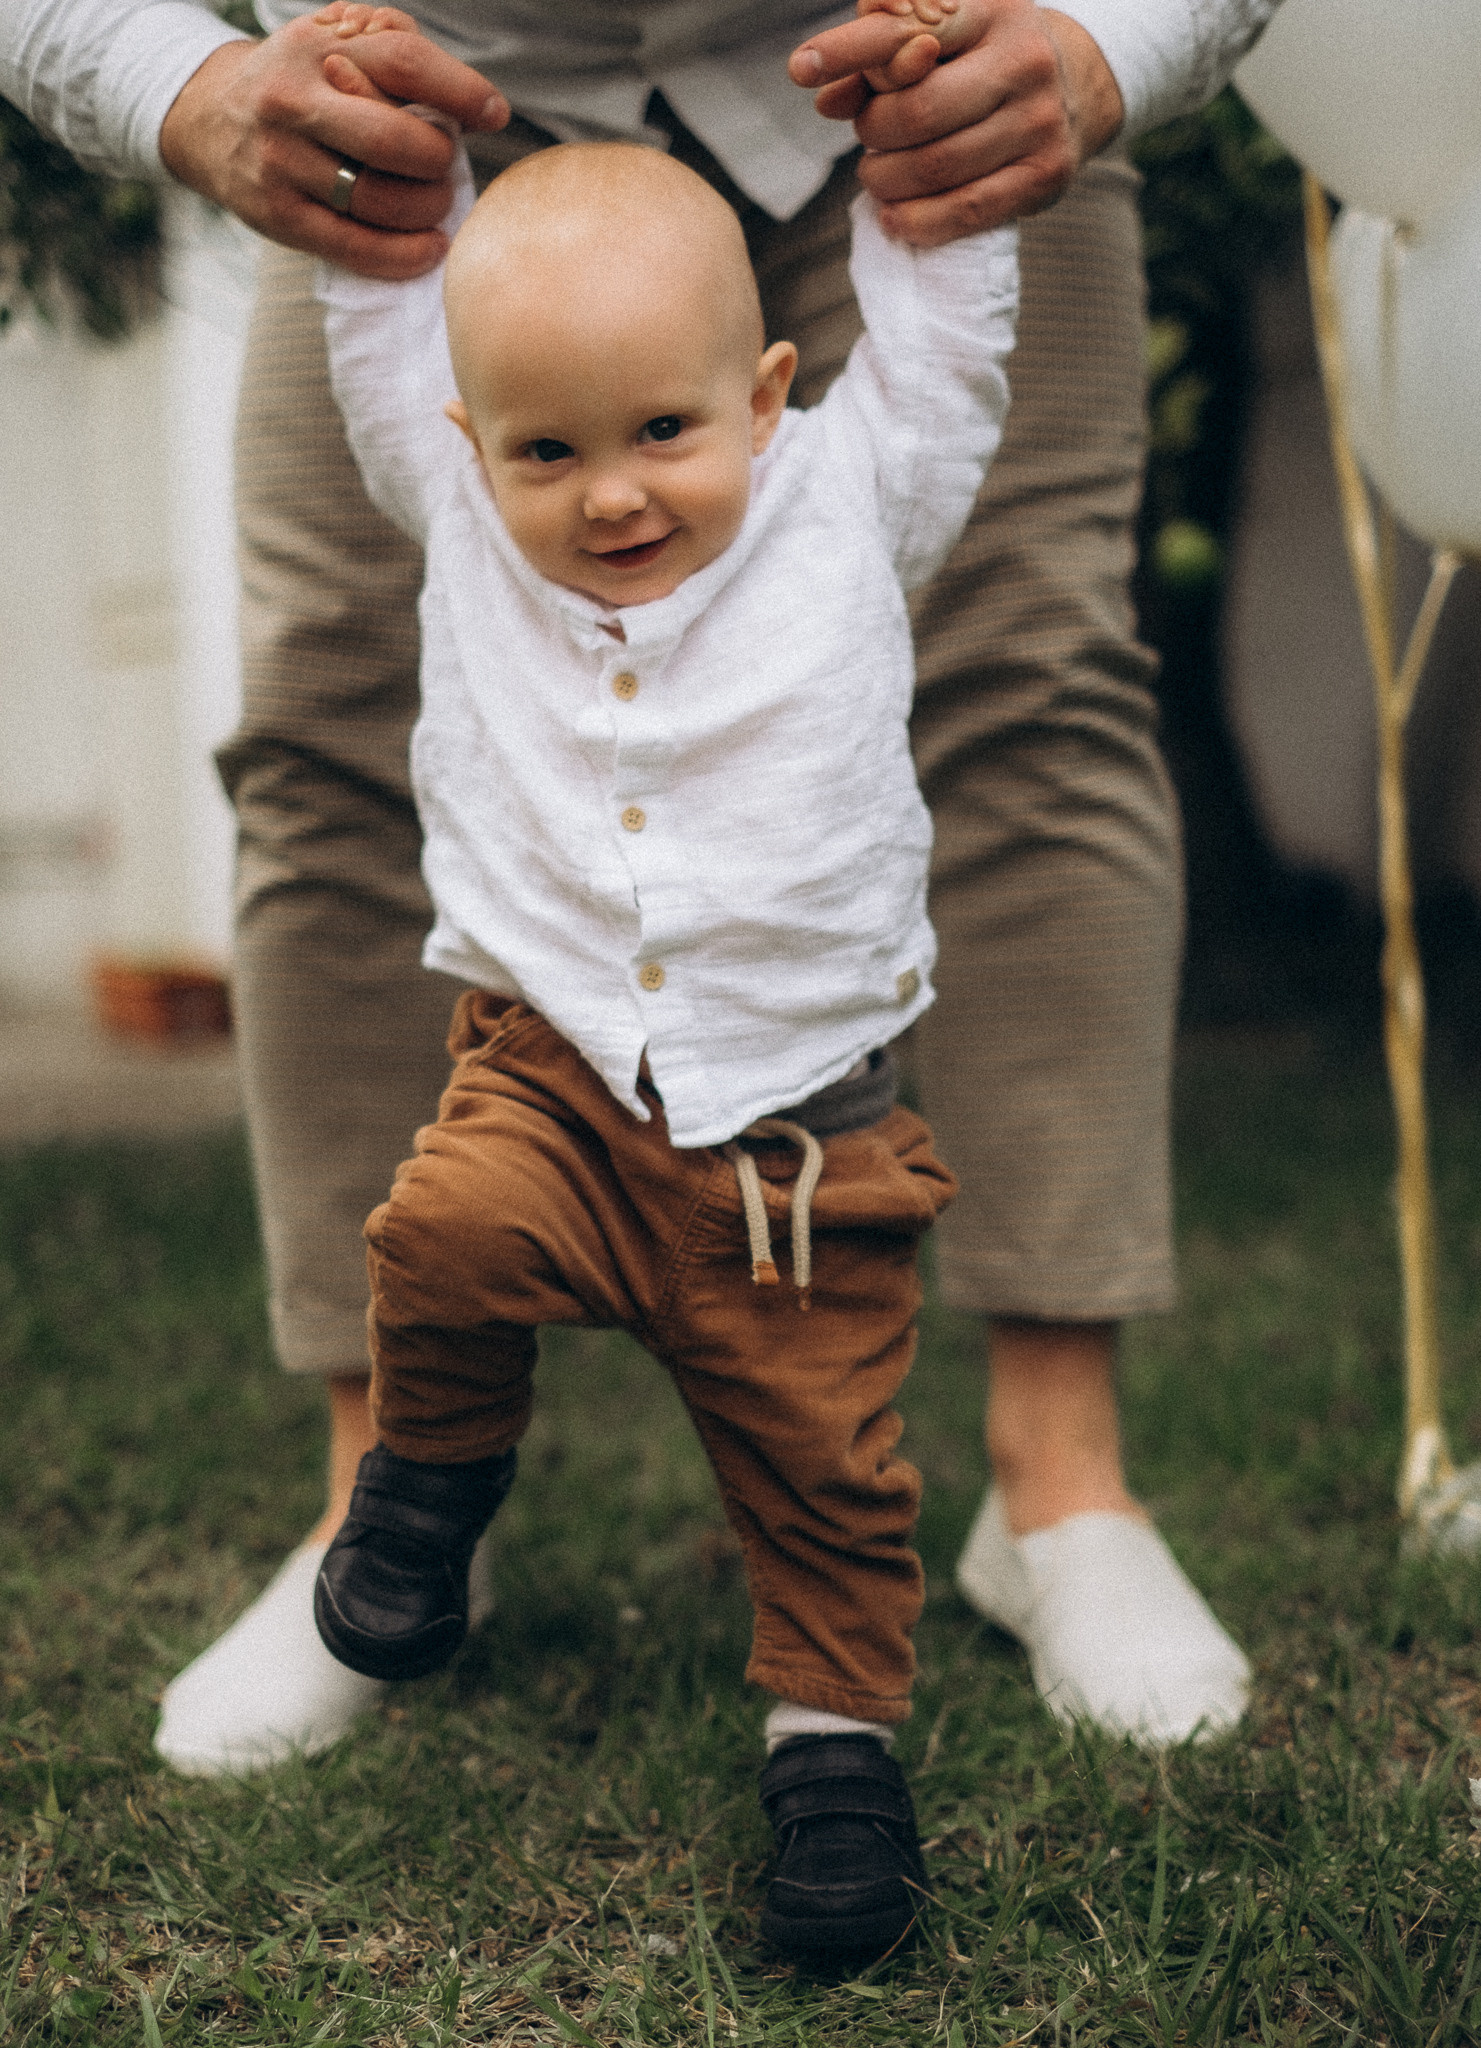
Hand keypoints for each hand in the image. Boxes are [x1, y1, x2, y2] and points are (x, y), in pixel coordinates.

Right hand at [158, 2, 507, 279]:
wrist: (209, 119)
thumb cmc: (299, 81)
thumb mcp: (332, 41)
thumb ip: (393, 50)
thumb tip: (472, 102)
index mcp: (315, 49)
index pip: (402, 63)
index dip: (459, 90)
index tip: (493, 112)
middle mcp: (292, 103)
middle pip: (393, 140)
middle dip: (438, 159)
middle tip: (445, 164)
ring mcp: (282, 164)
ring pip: (379, 199)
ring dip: (427, 208)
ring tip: (436, 203)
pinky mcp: (280, 217)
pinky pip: (355, 247)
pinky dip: (404, 255)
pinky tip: (430, 248)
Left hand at [788, 0, 1123, 244]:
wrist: (1074, 91)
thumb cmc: (980, 61)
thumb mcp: (937, 38)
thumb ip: (879, 57)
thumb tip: (826, 96)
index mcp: (992, 8)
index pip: (909, 29)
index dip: (851, 49)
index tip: (800, 68)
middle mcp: (1024, 58)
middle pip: (916, 111)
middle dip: (873, 131)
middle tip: (867, 137)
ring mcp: (1040, 121)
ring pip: (934, 167)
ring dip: (886, 179)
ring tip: (878, 174)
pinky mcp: (1044, 177)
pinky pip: (963, 211)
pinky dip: (915, 220)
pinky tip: (895, 214)